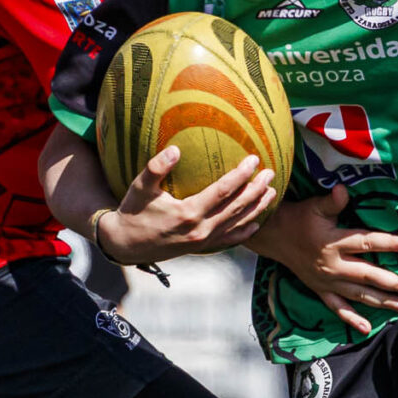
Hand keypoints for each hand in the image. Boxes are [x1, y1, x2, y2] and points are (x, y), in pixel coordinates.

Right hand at [93, 147, 278, 265]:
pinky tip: (257, 224)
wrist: (125, 244)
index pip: (223, 190)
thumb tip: (176, 150)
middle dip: (256, 189)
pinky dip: (245, 232)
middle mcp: (200, 229)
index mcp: (188, 213)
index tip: (254, 160)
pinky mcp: (200, 248)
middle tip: (271, 173)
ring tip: (272, 193)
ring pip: (237, 223)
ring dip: (257, 208)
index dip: (241, 174)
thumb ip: (156, 168)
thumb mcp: (139, 188)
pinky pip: (229, 240)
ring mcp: (202, 241)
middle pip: (237, 207)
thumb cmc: (133, 212)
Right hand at [249, 184, 397, 332]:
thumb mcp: (314, 206)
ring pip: (358, 294)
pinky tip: (367, 329)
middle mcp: (333, 265)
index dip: (389, 243)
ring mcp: (327, 281)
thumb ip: (331, 201)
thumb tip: (343, 189)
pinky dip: (351, 318)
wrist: (274, 237)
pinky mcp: (321, 290)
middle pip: (367, 275)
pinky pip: (337, 308)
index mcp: (333, 243)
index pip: (366, 242)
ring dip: (381, 301)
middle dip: (392, 282)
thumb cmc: (298, 218)